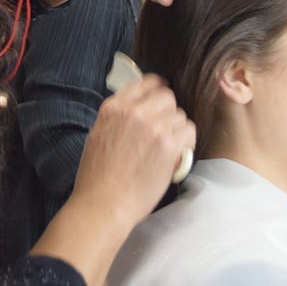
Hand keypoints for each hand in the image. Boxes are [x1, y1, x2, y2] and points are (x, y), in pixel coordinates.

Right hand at [72, 75, 194, 226]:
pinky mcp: (169, 145)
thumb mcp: (99, 135)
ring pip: (179, 114)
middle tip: (165, 129)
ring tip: (169, 146)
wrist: (104, 205)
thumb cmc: (97, 178)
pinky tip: (178, 153)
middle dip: (168, 112)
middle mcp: (134, 112)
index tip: (160, 100)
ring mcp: (153, 127)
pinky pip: (188, 130)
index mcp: (113, 107)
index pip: (146, 82)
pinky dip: (187, 141)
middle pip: (166, 97)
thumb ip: (119, 118)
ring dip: (177, 128)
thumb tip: (140, 110)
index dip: (157, 90)